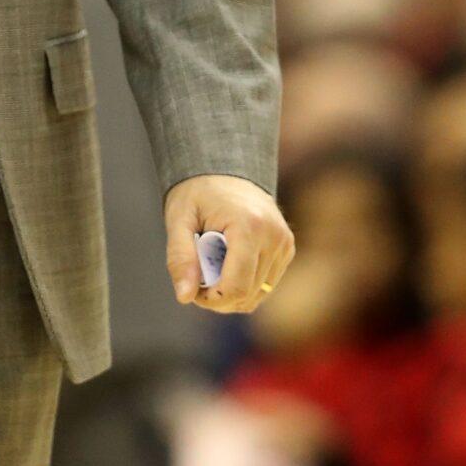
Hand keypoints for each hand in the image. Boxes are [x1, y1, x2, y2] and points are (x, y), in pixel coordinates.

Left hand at [166, 173, 293, 312]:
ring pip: (258, 294)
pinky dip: (246, 285)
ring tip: (212, 268)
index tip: (193, 291)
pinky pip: (266, 284)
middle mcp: (274, 236)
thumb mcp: (178, 219)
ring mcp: (284, 243)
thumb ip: (180, 258)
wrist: (224, 165)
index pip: (236, 287)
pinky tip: (228, 266)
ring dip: (232, 293)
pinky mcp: (287, 248)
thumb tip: (184, 297)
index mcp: (248, 226)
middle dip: (219, 298)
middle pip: (247, 295)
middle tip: (197, 279)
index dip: (211, 300)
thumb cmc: (197, 192)